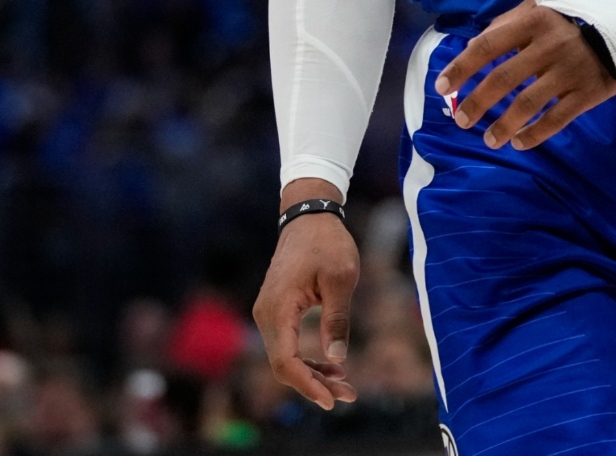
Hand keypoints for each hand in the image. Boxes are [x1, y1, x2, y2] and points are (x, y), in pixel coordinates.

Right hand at [252, 181, 359, 409]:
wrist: (309, 216)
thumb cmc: (327, 243)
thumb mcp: (341, 278)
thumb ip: (337, 319)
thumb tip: (337, 359)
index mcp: (278, 308)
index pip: (285, 361)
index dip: (307, 385)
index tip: (332, 400)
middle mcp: (266, 315)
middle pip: (284, 366)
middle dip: (314, 385)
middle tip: (349, 395)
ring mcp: (268, 314)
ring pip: (285, 358)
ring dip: (312, 375)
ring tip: (345, 385)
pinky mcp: (276, 312)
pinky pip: (287, 346)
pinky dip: (307, 360)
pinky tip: (333, 367)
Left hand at [435, 0, 615, 149]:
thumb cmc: (576, 17)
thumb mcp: (543, 5)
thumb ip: (508, 21)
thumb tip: (474, 47)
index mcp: (534, 20)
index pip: (488, 45)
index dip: (462, 67)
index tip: (442, 87)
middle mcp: (550, 45)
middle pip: (504, 78)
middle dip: (477, 102)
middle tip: (461, 120)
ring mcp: (571, 70)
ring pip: (529, 103)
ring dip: (503, 124)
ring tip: (488, 139)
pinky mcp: (589, 92)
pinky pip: (557, 119)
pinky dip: (535, 134)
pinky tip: (519, 142)